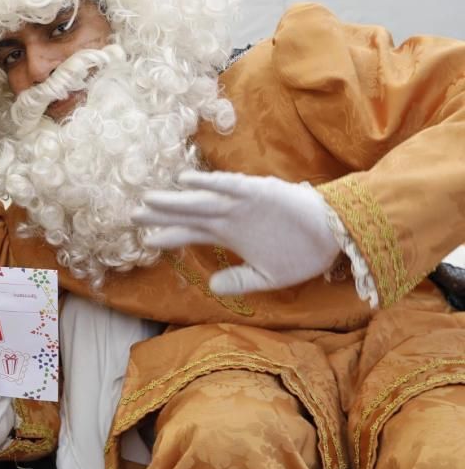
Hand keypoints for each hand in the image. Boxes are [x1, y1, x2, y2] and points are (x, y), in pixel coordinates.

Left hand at [131, 170, 339, 295]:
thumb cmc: (302, 252)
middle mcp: (229, 217)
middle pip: (187, 215)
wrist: (337, 235)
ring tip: (148, 199)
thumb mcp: (268, 276)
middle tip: (132, 215)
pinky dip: (209, 183)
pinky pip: (229, 186)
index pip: (191, 234)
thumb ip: (241, 281)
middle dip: (161, 215)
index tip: (144, 242)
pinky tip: (186, 181)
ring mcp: (241, 204)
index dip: (168, 236)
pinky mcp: (258, 192)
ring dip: (175, 199)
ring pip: (200, 201)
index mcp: (229, 235)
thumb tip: (213, 287)